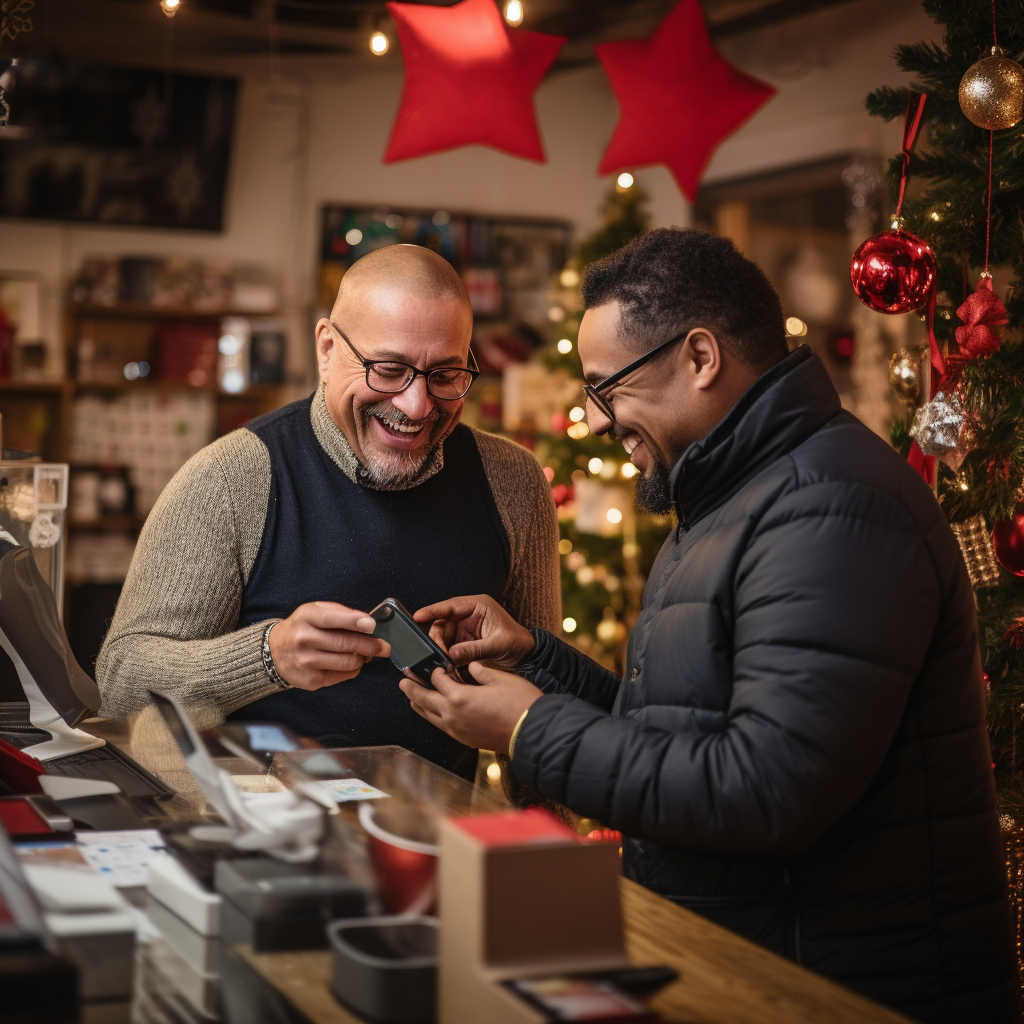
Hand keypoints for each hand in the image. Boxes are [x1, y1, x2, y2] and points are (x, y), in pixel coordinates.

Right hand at [268, 602, 389, 690]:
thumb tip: (368, 622)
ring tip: (368, 654)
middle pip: (344, 643)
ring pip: (347, 662)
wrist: (275, 651)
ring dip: (363, 658)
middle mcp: (303, 639)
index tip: (372, 625)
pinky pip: (343, 675)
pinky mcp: (311, 680)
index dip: (354, 621)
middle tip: (385, 647)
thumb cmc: (303, 627)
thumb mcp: (315, 611)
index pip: (332, 618)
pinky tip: (353, 662)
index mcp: (306, 617)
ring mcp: (306, 661)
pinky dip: (354, 669)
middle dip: (370, 645)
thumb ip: (340, 613)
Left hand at [399, 662, 541, 753]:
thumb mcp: (499, 678)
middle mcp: (452, 715)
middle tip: (402, 679)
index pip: (436, 678)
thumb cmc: (520, 704)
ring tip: (410, 695)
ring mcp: (456, 729)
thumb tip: (469, 666)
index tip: (427, 661)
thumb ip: (479, 670)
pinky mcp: (464, 738)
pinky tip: (433, 711)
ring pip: (428, 715)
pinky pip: (439, 725)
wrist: (532, 732)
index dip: (433, 667)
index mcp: (459, 696)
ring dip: (418, 703)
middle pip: (423, 698)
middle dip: (411, 687)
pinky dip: (431, 715)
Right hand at [414, 595, 534, 669]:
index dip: (432, 611)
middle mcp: (469, 615)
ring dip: (440, 649)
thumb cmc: (518, 644)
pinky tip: (446, 665)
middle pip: (442, 623)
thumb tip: (452, 655)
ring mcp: (465, 628)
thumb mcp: (497, 645)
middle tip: (438, 655)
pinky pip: (448, 646)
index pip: (450, 606)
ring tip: (444, 663)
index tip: (418, 617)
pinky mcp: (464, 641)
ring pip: (442, 636)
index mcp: (479, 606)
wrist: (527, 657)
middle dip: (437, 639)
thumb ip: (474, 649)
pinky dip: (445, 656)